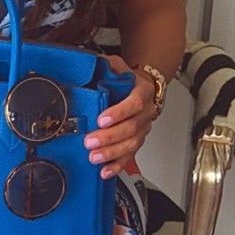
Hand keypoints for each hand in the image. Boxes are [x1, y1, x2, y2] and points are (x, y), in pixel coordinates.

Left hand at [82, 54, 157, 178]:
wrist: (143, 90)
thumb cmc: (128, 81)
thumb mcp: (119, 66)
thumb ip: (107, 65)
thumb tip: (89, 63)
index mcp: (143, 92)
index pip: (133, 104)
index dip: (118, 113)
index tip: (102, 119)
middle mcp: (146, 113)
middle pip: (130, 129)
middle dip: (109, 137)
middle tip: (90, 141)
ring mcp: (142, 130)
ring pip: (130, 145)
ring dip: (111, 153)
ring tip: (94, 157)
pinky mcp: (136, 143)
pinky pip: (129, 157)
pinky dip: (117, 166)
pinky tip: (105, 171)